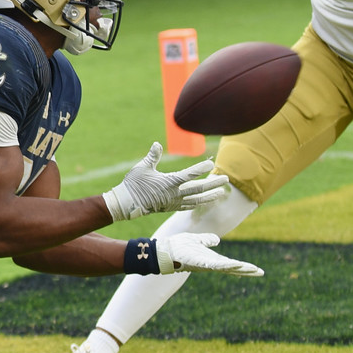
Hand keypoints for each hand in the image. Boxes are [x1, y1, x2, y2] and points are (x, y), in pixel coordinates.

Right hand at [103, 147, 229, 220]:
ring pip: (197, 199)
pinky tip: (205, 201)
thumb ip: (153, 156)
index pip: (189, 174)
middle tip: (226, 178)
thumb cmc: (134, 184)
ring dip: (210, 196)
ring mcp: (174, 202)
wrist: (127, 204)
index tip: (211, 163)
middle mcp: (174, 194)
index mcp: (169, 182)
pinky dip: (198, 203)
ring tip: (222, 192)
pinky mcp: (171, 208)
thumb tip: (157, 144)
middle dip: (213, 183)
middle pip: (199, 188)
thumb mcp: (142, 167)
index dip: (201, 168)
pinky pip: (188, 206)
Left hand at [158, 232, 263, 277]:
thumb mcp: (197, 241)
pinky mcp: (198, 263)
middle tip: (260, 273)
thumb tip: (216, 240)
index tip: (257, 270)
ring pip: (225, 267)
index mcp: (211, 259)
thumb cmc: (179, 247)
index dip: (244, 267)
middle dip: (246, 270)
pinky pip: (212, 264)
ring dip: (238, 268)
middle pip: (232, 268)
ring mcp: (205, 264)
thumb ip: (207, 240)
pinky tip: (232, 265)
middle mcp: (210, 264)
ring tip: (252, 270)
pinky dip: (222, 265)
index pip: (232, 264)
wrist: (165, 250)